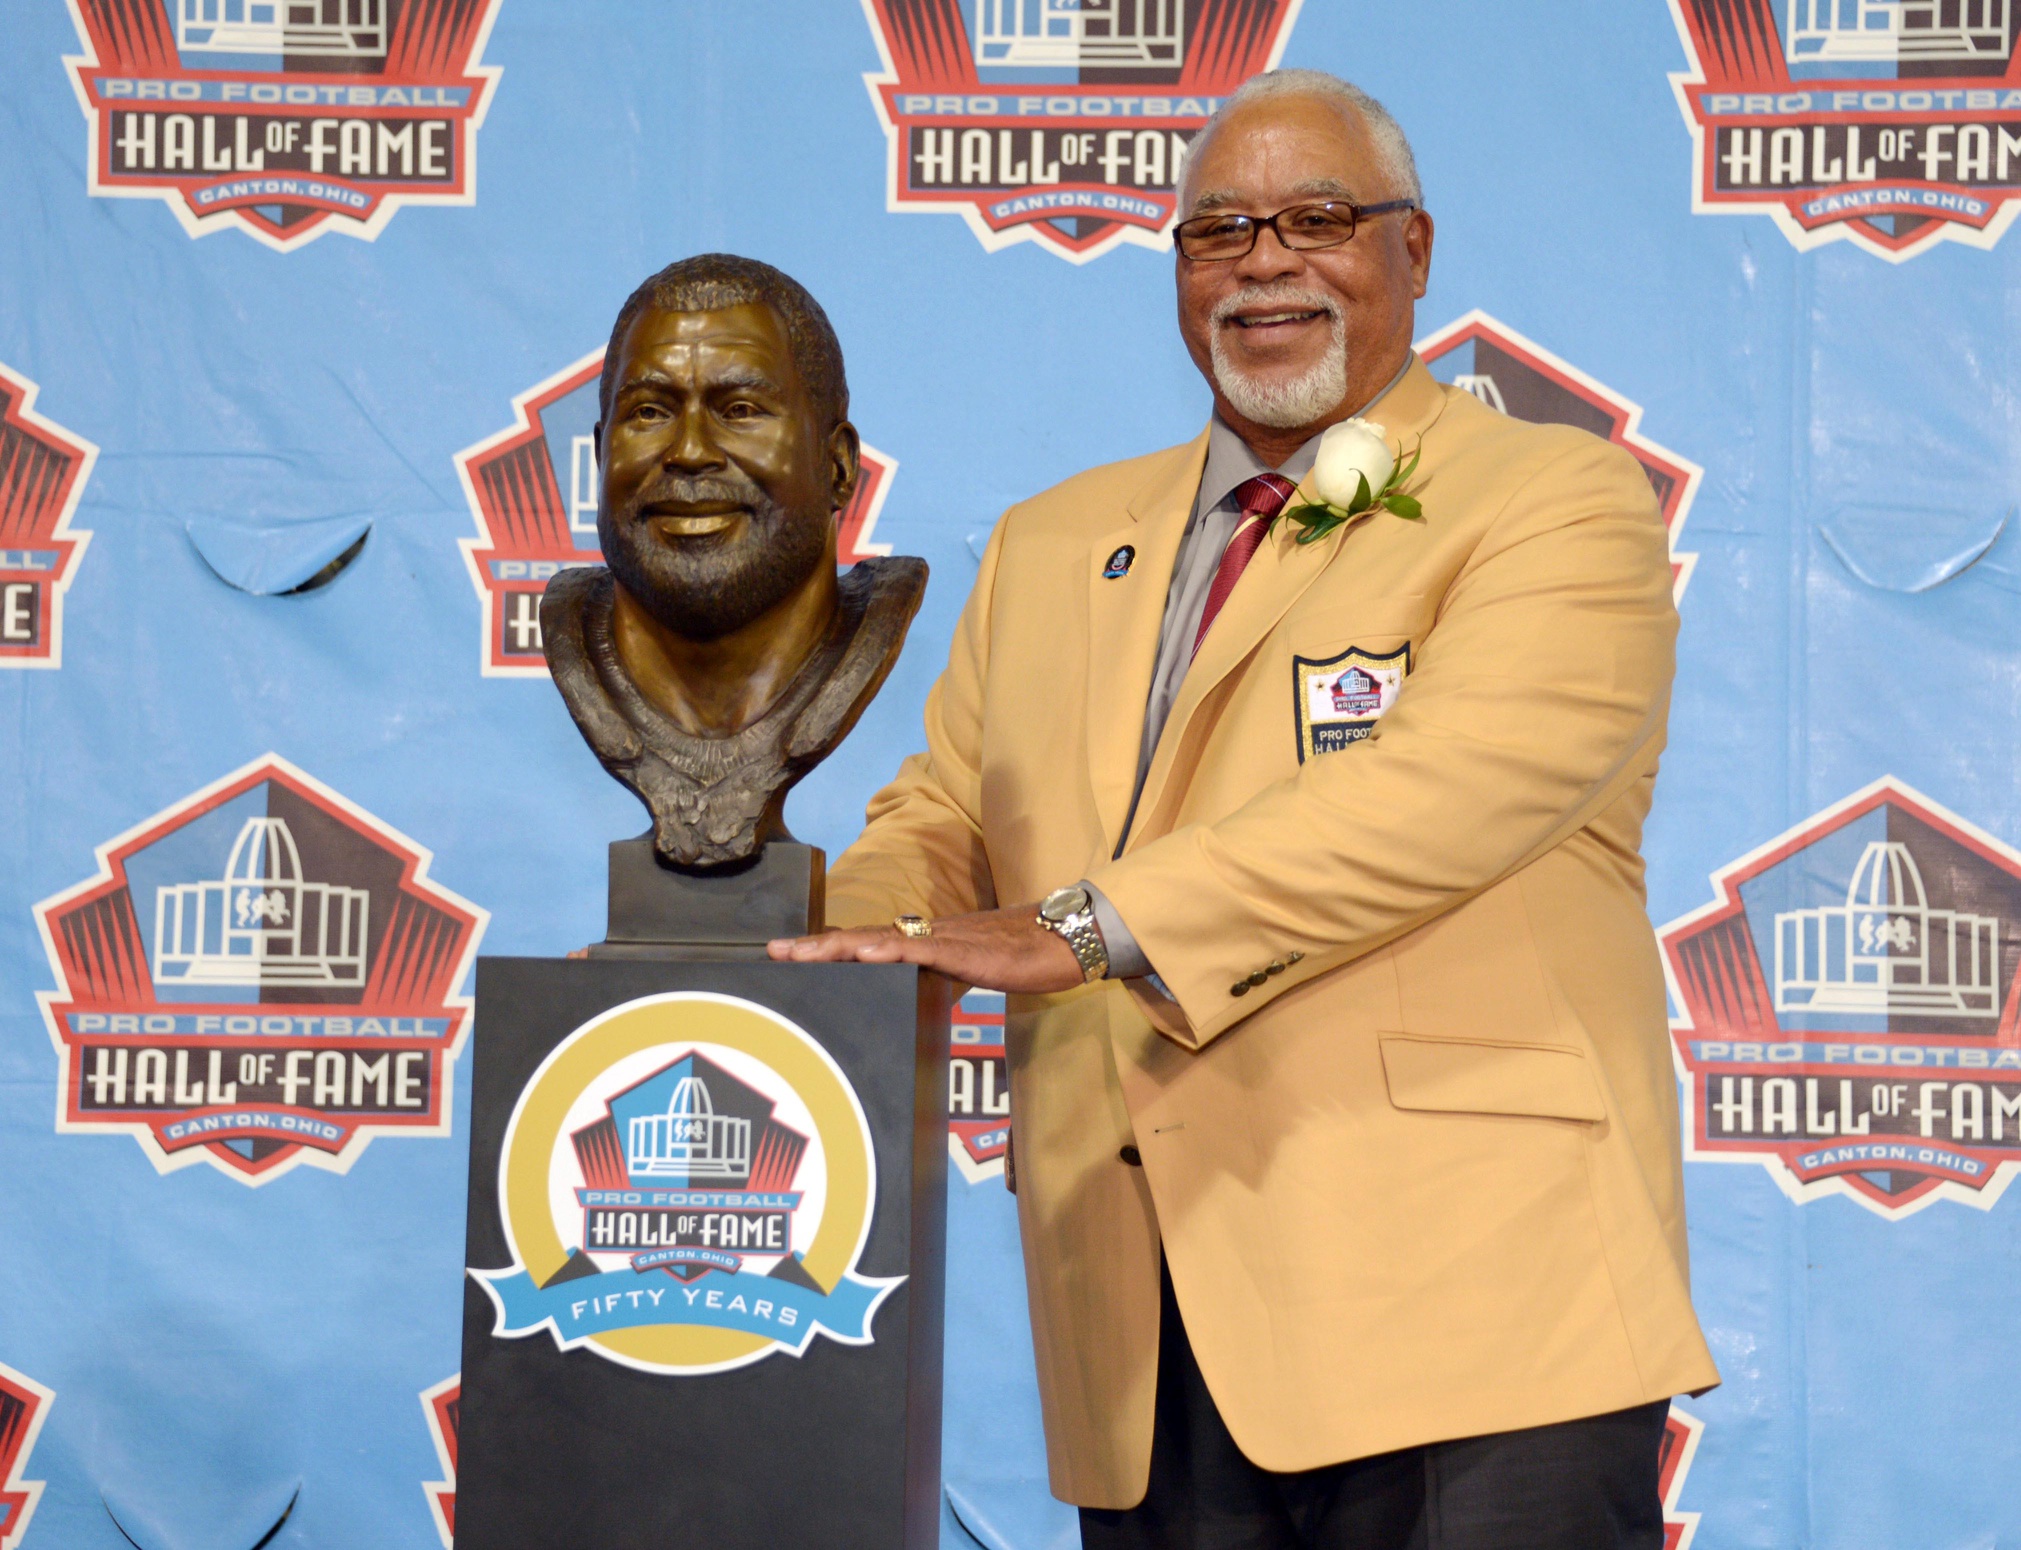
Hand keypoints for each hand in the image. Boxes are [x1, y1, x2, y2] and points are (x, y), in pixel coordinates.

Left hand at [767, 904, 1086, 993]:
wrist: (1065, 939)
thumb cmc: (1023, 957)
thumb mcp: (970, 974)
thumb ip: (940, 983)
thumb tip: (914, 1004)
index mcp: (926, 943)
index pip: (867, 944)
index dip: (827, 948)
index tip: (787, 954)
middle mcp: (927, 936)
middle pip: (861, 938)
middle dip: (815, 947)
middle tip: (773, 952)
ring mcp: (944, 941)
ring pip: (881, 940)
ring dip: (837, 946)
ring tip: (801, 953)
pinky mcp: (966, 951)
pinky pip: (922, 950)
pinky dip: (889, 951)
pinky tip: (863, 954)